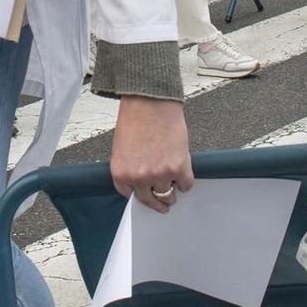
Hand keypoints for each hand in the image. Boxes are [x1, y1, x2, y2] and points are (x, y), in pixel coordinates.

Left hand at [110, 96, 193, 212]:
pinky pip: (186, 185)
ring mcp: (159, 175)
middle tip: (164, 204)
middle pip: (150, 200)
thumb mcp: (122, 147)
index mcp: (120, 173)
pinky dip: (186, 182)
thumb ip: (130, 166)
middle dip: (158, 203)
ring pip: (169, 196)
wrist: (150, 102)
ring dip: (172, 193)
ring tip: (175, 188)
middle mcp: (139, 178)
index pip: (130, 195)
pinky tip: (184, 175)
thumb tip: (142, 178)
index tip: (146, 195)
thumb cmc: (135, 118)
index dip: (139, 193)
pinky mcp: (179, 168)